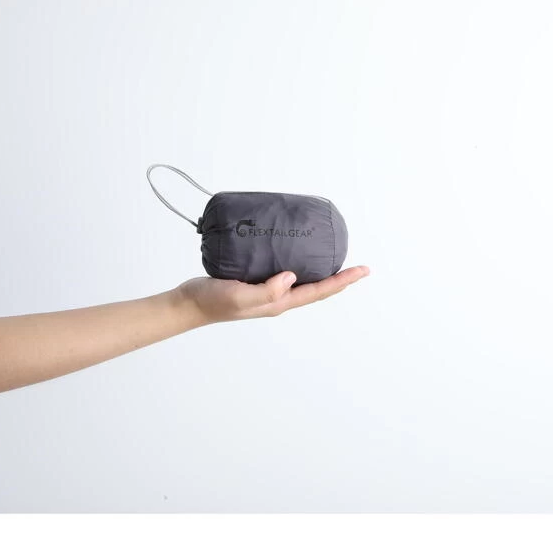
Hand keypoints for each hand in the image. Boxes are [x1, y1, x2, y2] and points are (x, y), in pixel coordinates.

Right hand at [175, 266, 369, 324]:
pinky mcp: (256, 280)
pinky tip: (294, 249)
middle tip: (358, 266)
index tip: (363, 270)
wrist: (189, 303)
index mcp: (278, 303)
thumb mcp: (240, 296)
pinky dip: (296, 262)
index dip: (342, 281)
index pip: (318, 291)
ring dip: (320, 271)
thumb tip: (293, 277)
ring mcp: (267, 290)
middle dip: (338, 278)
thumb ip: (266, 291)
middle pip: (316, 288)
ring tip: (333, 257)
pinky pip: (283, 271)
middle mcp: (277, 298)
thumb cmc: (213, 301)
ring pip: (302, 281)